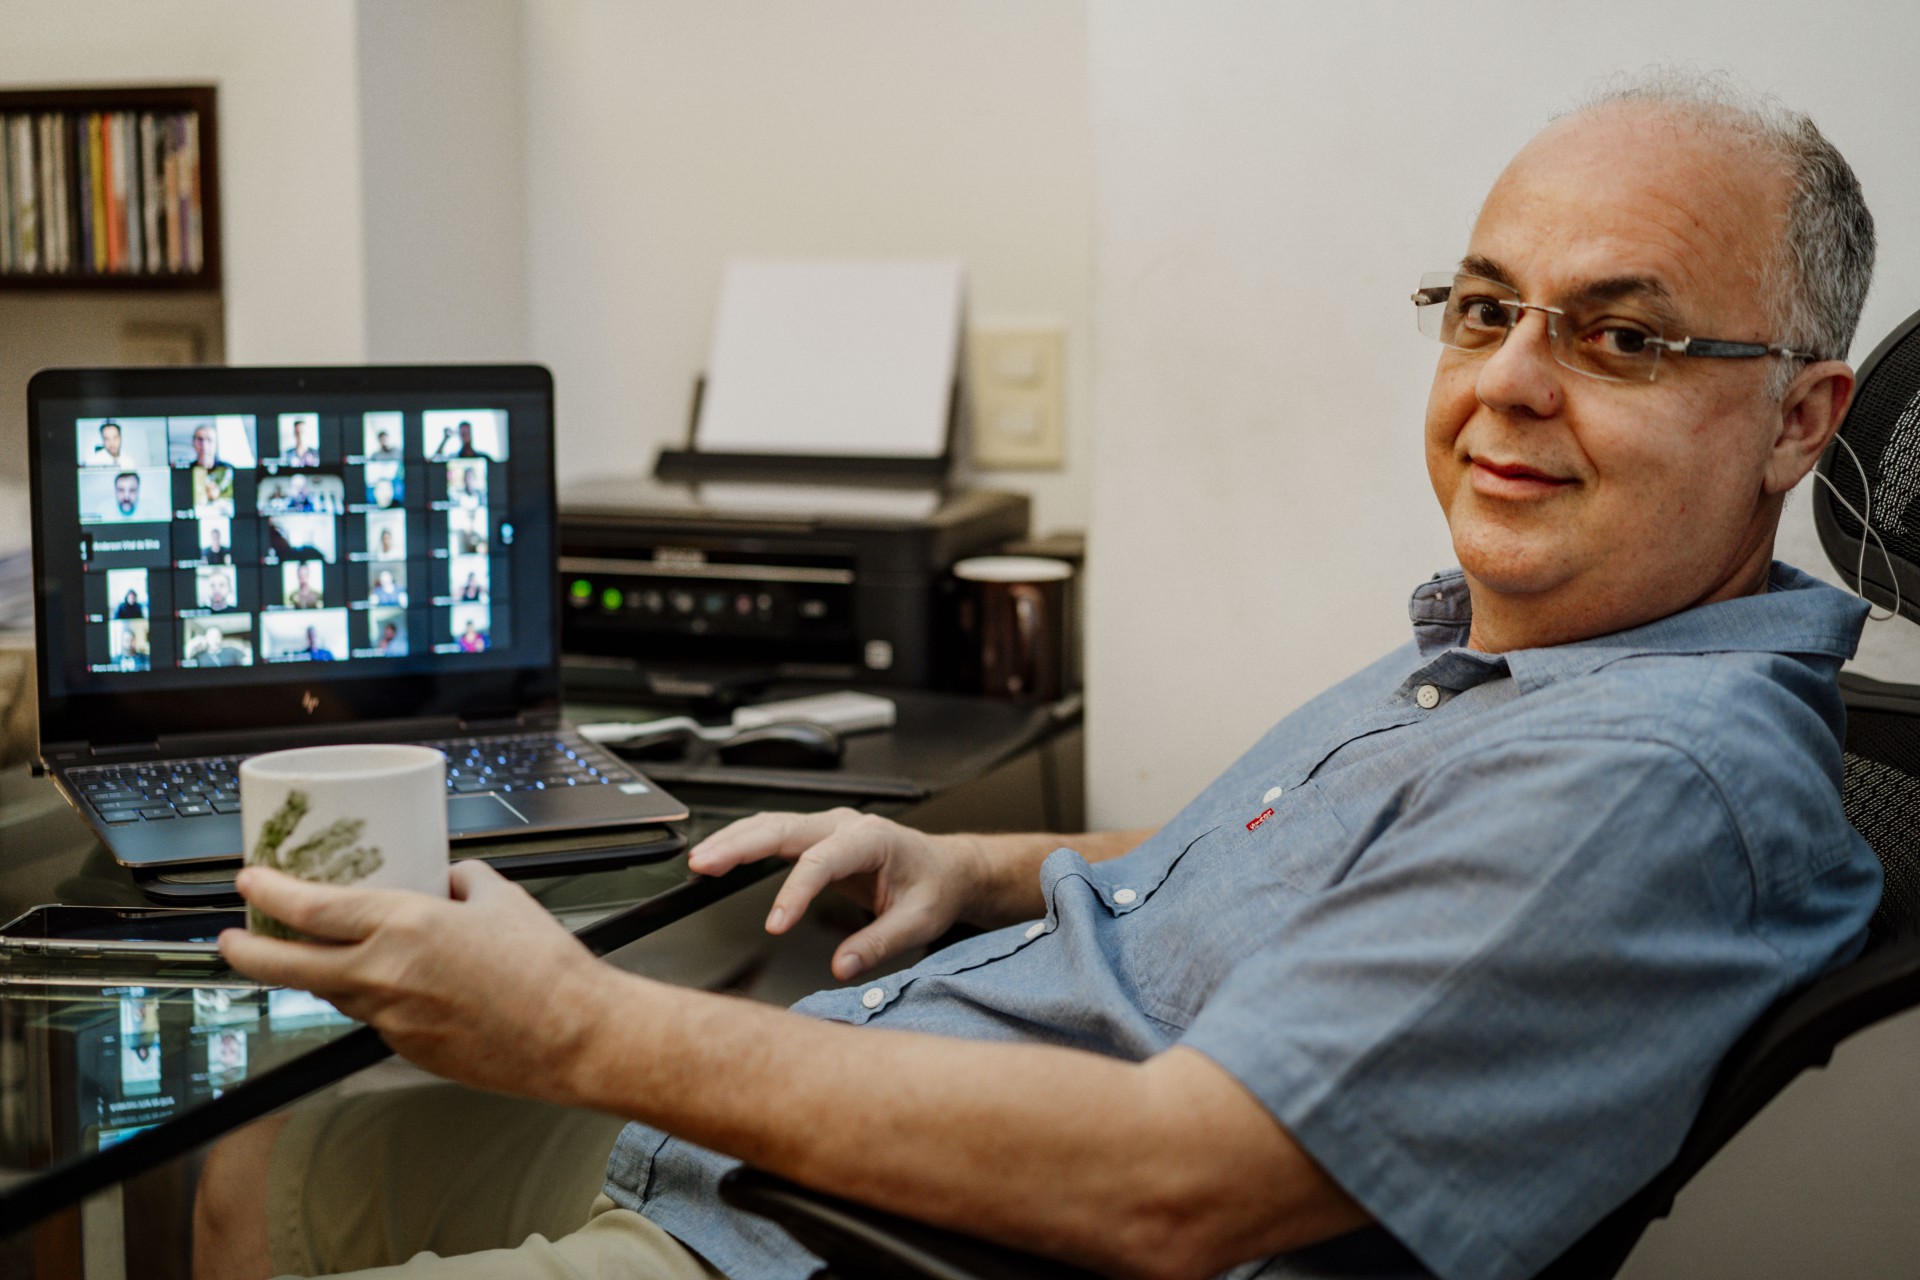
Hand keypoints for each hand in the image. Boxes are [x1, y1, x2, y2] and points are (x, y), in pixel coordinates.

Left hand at [219, 861, 625, 1104]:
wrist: (573, 1035)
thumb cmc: (546, 971)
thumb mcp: (501, 898)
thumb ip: (461, 881)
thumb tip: (445, 878)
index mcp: (405, 928)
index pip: (310, 909)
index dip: (268, 894)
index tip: (249, 882)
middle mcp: (385, 975)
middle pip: (287, 966)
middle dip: (245, 952)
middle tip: (229, 940)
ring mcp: (391, 1019)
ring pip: (331, 992)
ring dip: (314, 972)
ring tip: (314, 954)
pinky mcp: (407, 1050)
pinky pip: (373, 1015)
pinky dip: (371, 996)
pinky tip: (395, 985)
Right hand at [688, 809, 982, 980]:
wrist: (947, 869)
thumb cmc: (935, 888)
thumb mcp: (918, 921)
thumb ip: (879, 944)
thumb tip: (842, 967)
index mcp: (872, 838)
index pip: (820, 862)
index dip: (793, 893)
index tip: (775, 926)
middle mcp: (845, 825)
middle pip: (782, 828)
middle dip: (739, 846)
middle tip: (703, 866)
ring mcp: (828, 828)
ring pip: (770, 824)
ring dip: (733, 840)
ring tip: (699, 862)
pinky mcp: (816, 839)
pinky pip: (773, 834)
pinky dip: (743, 843)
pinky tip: (718, 857)